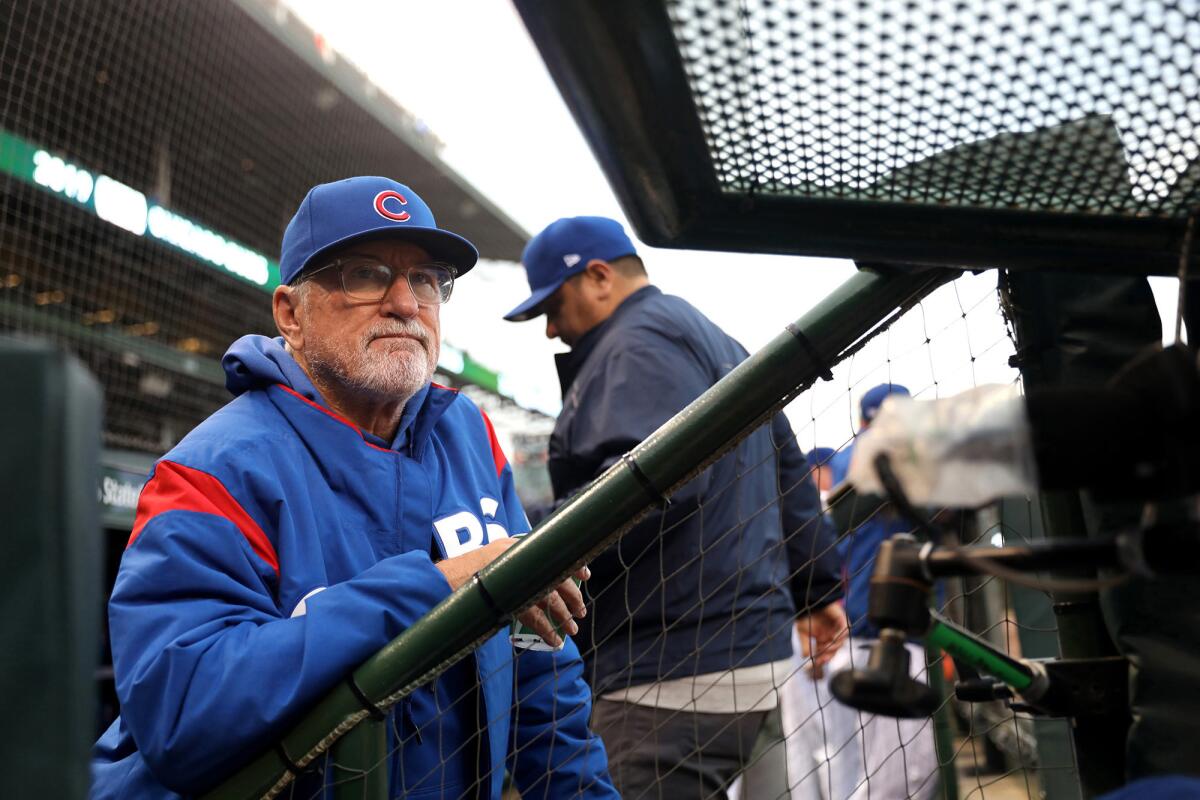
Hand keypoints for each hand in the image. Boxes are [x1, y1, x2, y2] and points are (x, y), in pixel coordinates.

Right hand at [435, 539, 589, 648]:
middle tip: (581, 612)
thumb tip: (534, 580)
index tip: (586, 576)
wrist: (438, 582)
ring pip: (548, 598)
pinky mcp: (504, 598)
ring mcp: (510, 578)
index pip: (552, 551)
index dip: (572, 564)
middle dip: (571, 596)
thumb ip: (511, 565)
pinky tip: (554, 640)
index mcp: (514, 547)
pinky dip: (546, 630)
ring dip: (563, 616)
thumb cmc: (463, 574)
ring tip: (572, 629)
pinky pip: (532, 616)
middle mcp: (516, 558)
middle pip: (555, 577)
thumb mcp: (491, 559)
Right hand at [796, 602, 847, 678]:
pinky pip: (845, 630)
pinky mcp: (842, 620)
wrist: (808, 602)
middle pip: (835, 649)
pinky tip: (832, 638)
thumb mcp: (802, 634)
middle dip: (829, 655)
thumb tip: (806, 658)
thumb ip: (805, 646)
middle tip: (822, 658)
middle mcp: (832, 634)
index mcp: (824, 639)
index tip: (817, 662)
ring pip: (841, 641)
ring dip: (834, 647)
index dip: (823, 658)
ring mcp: (838, 628)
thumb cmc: (805, 616)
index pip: (827, 652)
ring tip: (825, 647)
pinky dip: (840, 636)